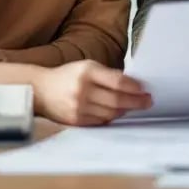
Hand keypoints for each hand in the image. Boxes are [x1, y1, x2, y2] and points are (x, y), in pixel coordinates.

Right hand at [32, 60, 152, 125]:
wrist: (40, 90)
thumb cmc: (67, 76)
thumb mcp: (86, 67)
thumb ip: (107, 75)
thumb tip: (133, 86)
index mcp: (87, 71)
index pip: (118, 81)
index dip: (135, 87)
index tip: (145, 90)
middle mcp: (83, 89)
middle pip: (117, 100)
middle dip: (136, 102)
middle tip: (147, 102)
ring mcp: (79, 107)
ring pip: (111, 113)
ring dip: (125, 110)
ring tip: (133, 106)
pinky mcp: (76, 120)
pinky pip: (101, 121)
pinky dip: (111, 117)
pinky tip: (117, 112)